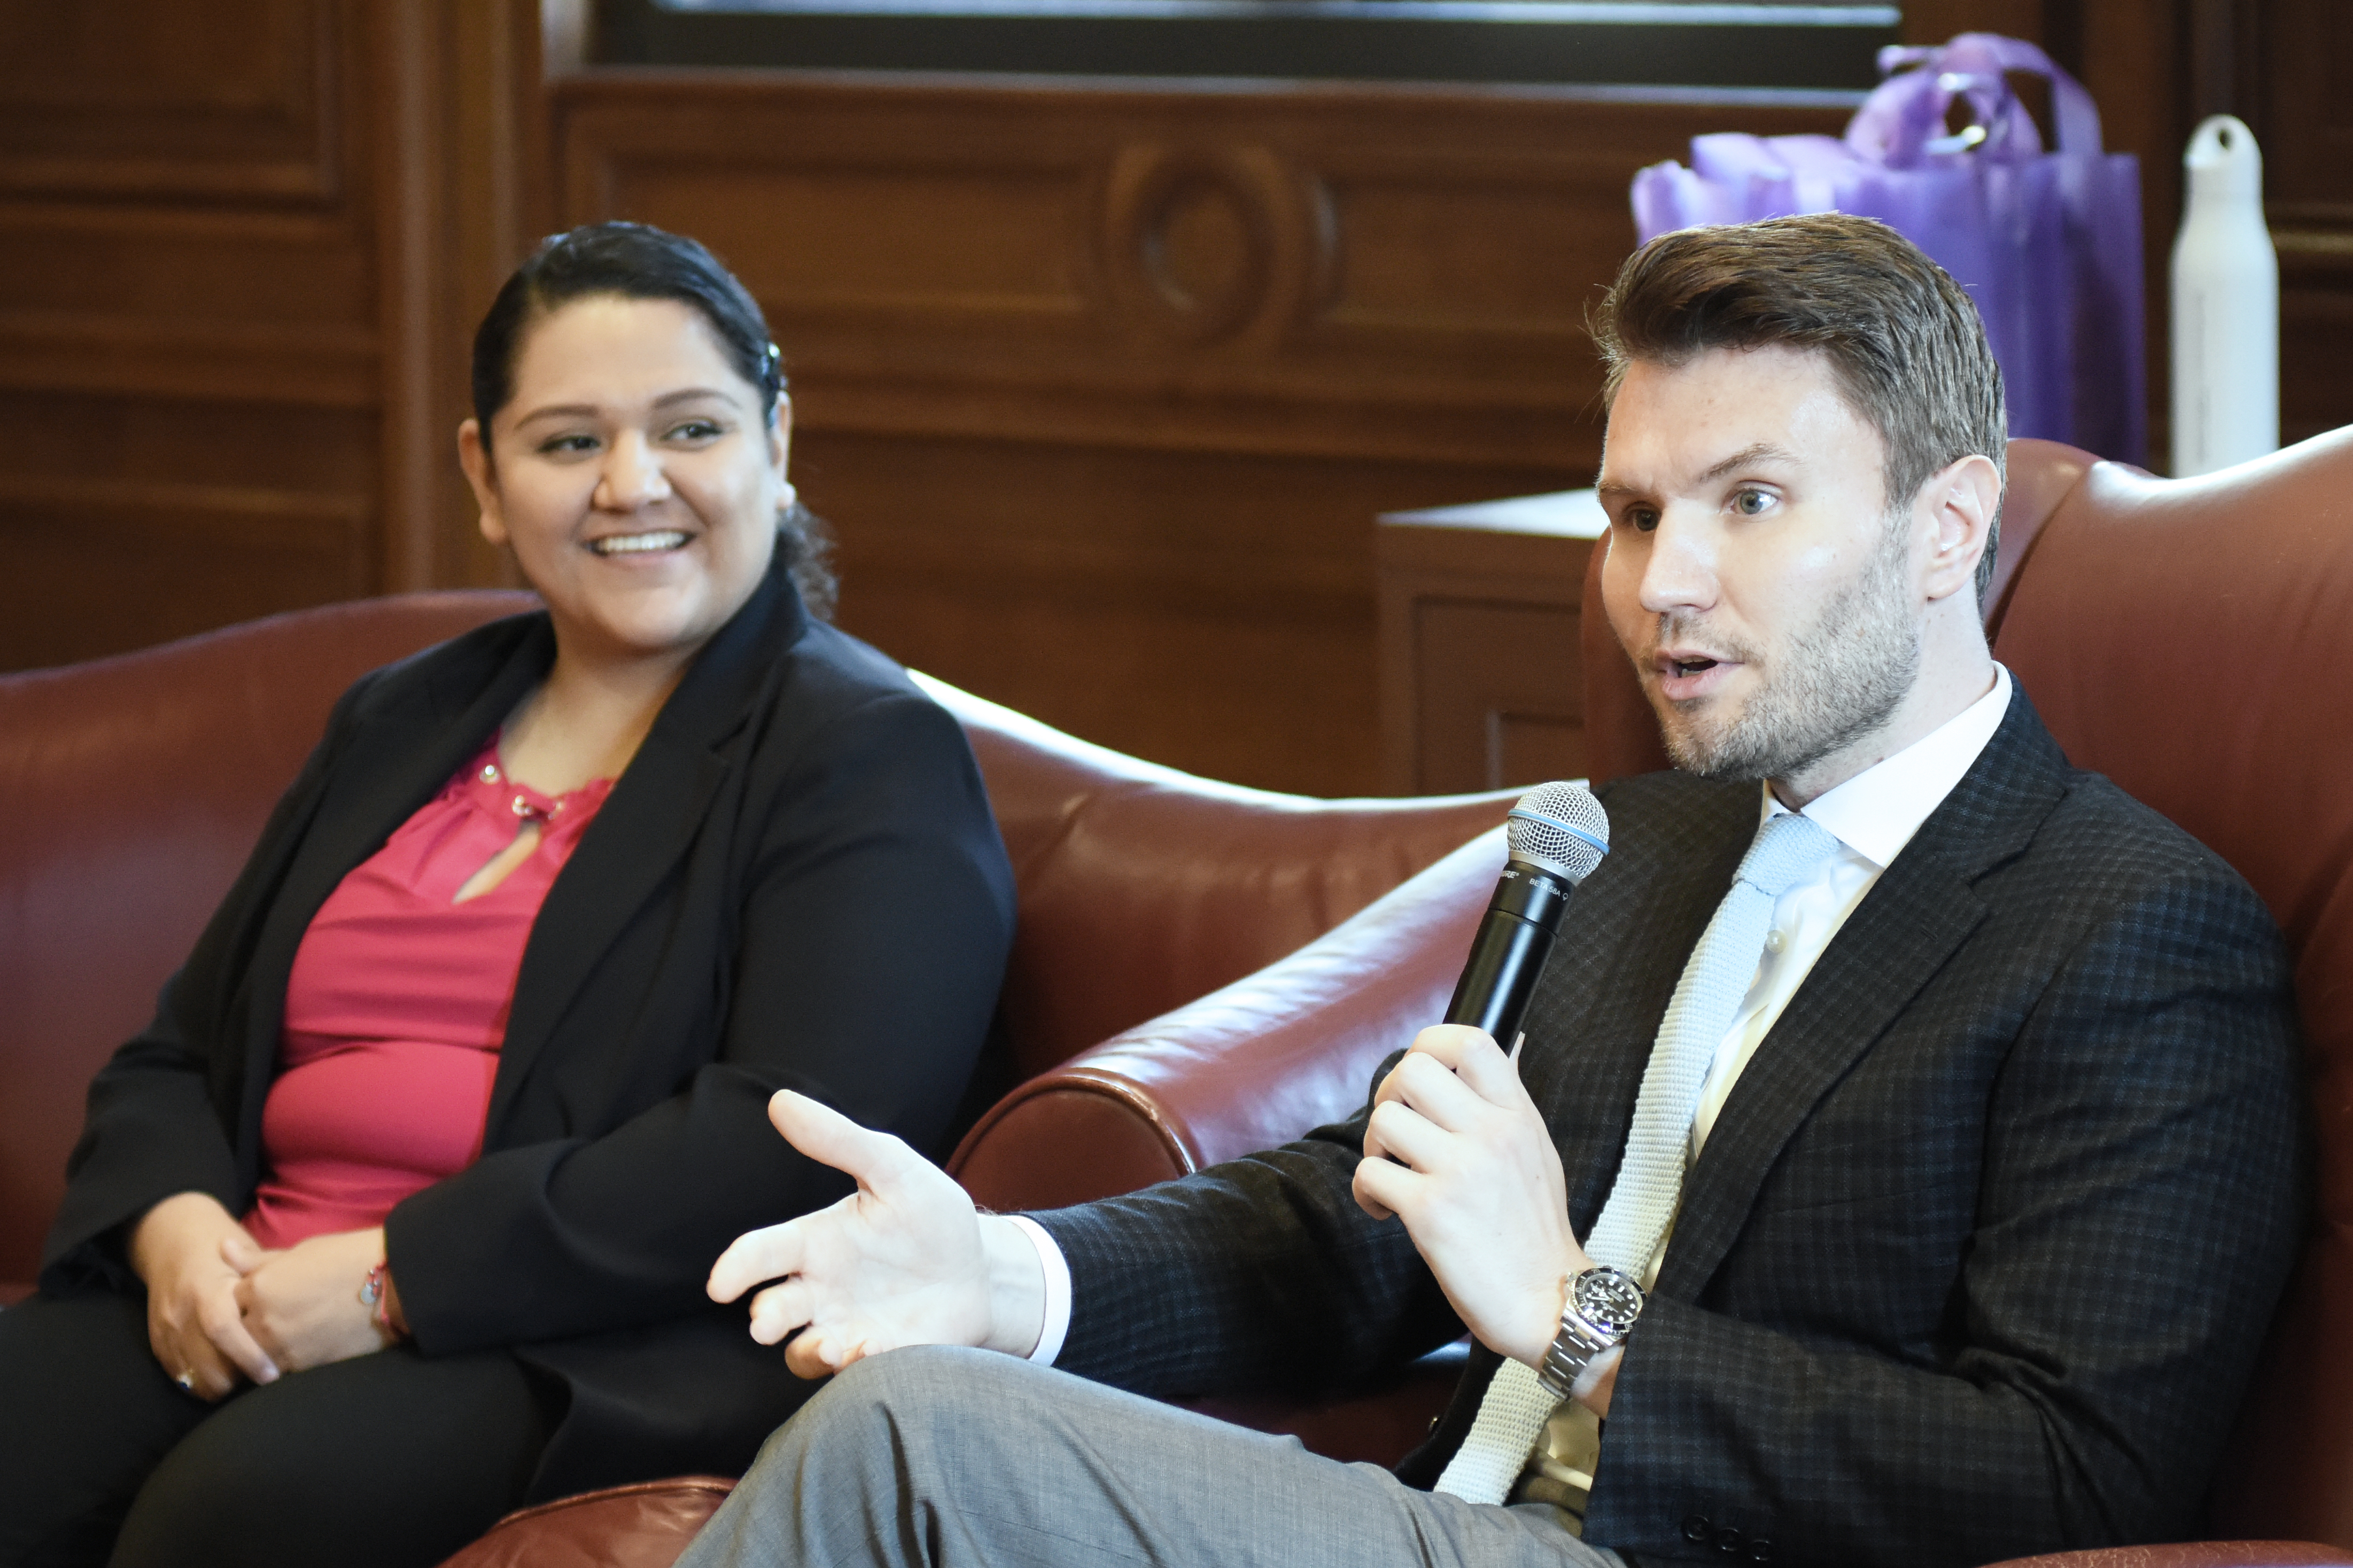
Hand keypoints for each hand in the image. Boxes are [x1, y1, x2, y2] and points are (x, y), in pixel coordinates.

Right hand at [127, 1192, 280, 1399]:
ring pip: (193, 1379)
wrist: (170, 1239)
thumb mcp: (248, 1251)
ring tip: (248, 1378)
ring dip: (222, 1386)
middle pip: (207, 1365)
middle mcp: (181, 1311)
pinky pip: (180, 1377)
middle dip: (238, 1381)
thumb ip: (268, 1278)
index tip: (273, 1374)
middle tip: (266, 1379)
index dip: (249, 1356)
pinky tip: (226, 1375)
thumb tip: (302, 1304)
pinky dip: (203, 1383)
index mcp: (206, 1287)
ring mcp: (165, 1329)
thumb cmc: (222, 1245)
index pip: (223, 1329)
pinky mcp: (158, 1342)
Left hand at [224, 1225, 394, 1373]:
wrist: (394, 1284)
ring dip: (261, 1350)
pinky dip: (283, 1362)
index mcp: (259, 1286)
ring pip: (252, 1357)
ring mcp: (281, 1347)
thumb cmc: (348, 1258)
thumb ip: (257, 1260)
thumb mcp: (300, 1252)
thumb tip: (222, 1248)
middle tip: (270, 1319)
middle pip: (234, 1335)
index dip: (240, 1300)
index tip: (255, 1298)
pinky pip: (278, 1370)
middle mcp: (263, 1320)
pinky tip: (303, 1346)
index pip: (226, 1301)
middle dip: (244, 1329)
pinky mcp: (302, 1368)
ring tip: (287, 1335)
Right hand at [708, 1090, 1044, 1378]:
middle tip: (765, 1321)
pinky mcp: (876, 1356)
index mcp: (816, 1242)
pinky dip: (854, 1365)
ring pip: (801, 1349)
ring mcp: (844, 1326)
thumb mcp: (893, 1168)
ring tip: (831, 1343)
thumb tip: (781, 1100)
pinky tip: (873, 1348)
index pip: (760, 1255)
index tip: (721, 1285)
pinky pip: (849, 1371)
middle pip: (772, 1308)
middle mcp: (819, 1289)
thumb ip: (839, 1140)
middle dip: (764, 1317)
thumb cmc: (928, 1216)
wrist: (980, 1268)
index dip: (736, 1268)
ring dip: (808, 1349)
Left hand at [1354, 1025, 1586, 1372]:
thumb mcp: (1534, 1152)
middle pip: (1413, 1070)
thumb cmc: (1534, 1233)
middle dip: (1389, 1095)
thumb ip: (1502, 1106)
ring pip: (1384, 1120)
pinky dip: (1366, 1193)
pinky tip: (1385, 1209)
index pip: (1471, 1040)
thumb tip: (1473, 1060)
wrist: (1549, 1302)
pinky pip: (1370, 1175)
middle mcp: (1492, 1134)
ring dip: (1374, 1148)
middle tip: (1395, 1132)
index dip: (1429, 1045)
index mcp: (1517, 1115)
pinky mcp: (1432, 1212)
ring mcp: (1461, 1171)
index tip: (1417, 1080)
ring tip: (1392, 1174)